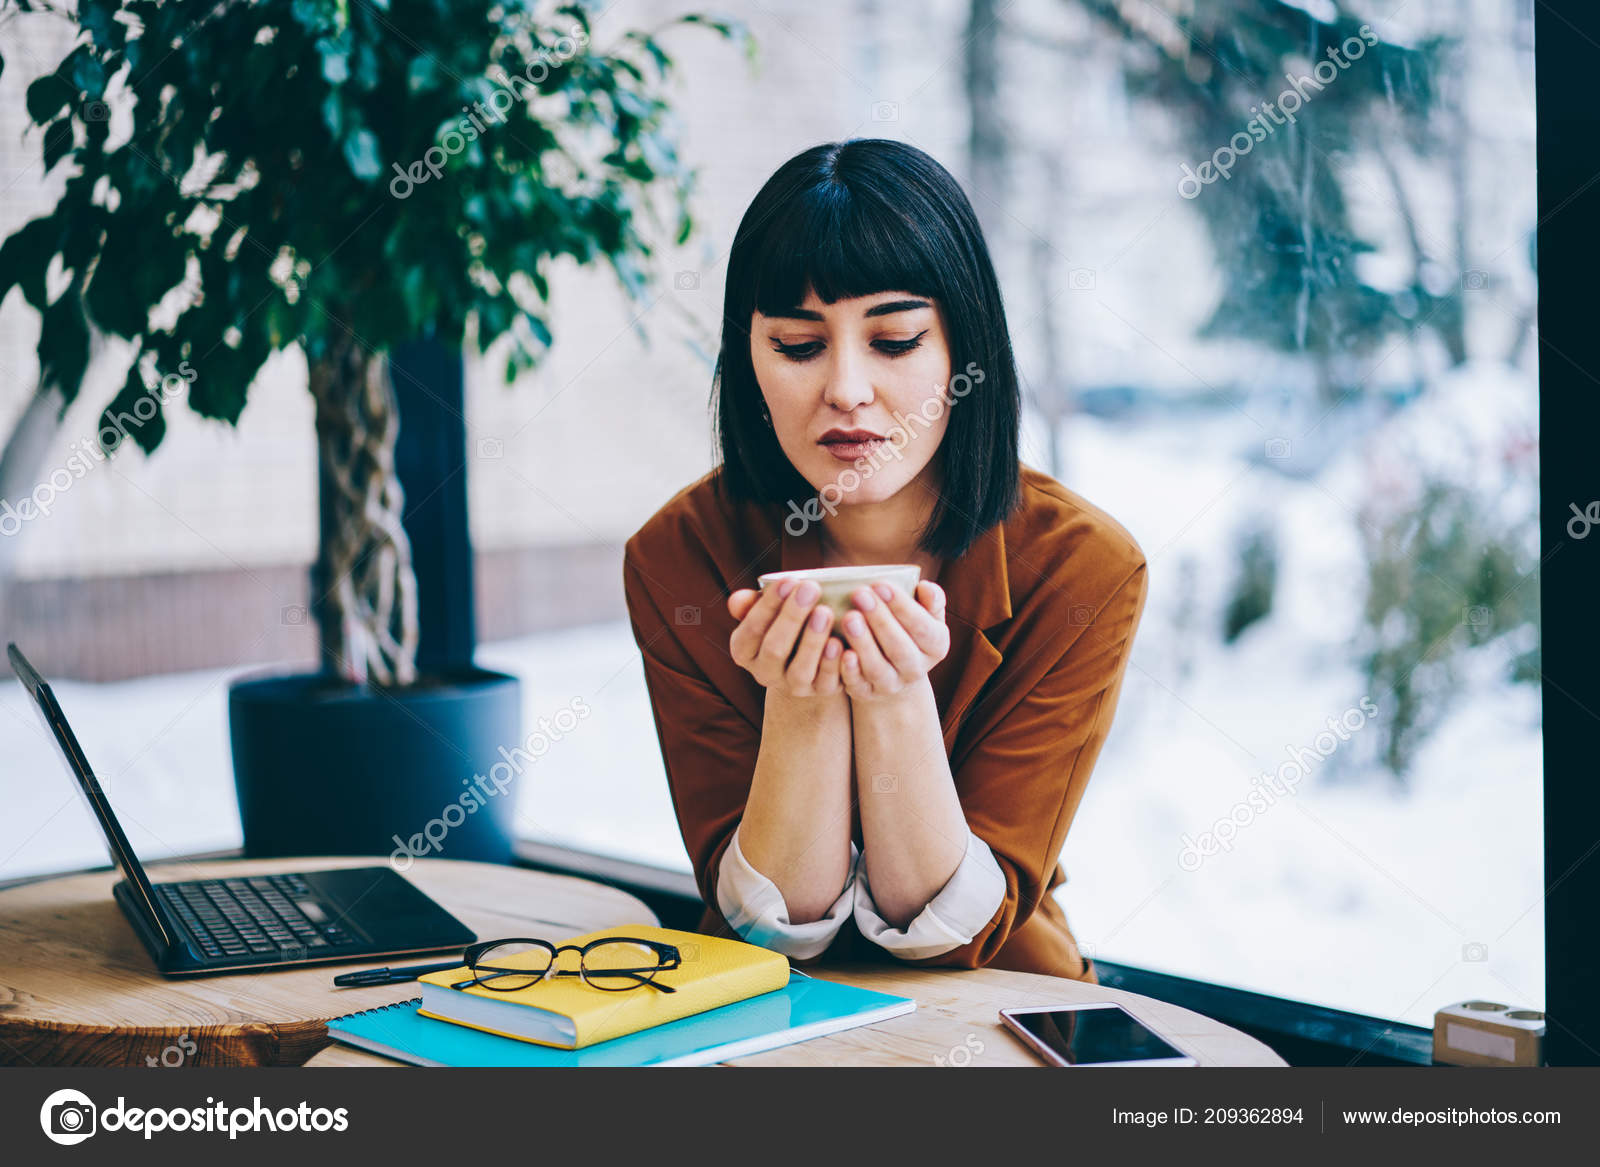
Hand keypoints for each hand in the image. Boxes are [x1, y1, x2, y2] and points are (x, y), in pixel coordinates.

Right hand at [727, 579, 843, 697]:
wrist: (810, 655)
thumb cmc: (786, 622)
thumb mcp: (768, 610)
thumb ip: (752, 603)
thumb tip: (738, 599)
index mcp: (744, 650)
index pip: (751, 629)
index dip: (769, 605)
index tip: (789, 580)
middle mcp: (765, 673)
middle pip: (774, 649)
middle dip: (792, 617)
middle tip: (810, 589)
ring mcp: (793, 686)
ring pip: (800, 671)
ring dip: (812, 641)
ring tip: (826, 612)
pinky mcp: (821, 691)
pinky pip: (827, 681)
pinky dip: (834, 663)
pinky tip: (841, 642)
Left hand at [837, 580, 949, 700]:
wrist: (895, 670)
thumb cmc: (907, 629)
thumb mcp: (926, 615)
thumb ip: (931, 600)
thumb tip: (925, 588)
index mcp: (936, 646)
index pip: (923, 627)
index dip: (902, 606)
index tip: (880, 585)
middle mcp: (916, 669)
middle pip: (900, 649)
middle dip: (880, 621)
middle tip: (860, 594)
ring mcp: (891, 684)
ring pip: (877, 668)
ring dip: (863, 643)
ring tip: (848, 617)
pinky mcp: (867, 693)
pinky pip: (857, 685)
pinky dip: (848, 670)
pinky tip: (839, 649)